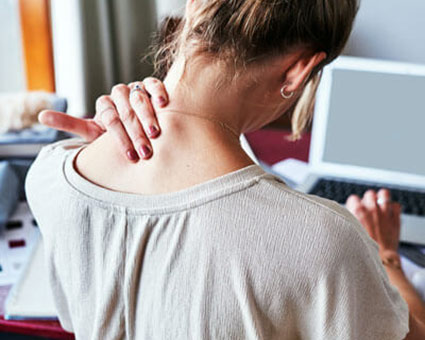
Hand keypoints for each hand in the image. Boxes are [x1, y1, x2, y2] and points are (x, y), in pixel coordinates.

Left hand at [38, 77, 168, 161]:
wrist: (137, 128)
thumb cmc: (113, 136)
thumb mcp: (91, 132)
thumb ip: (70, 124)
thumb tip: (40, 116)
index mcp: (103, 106)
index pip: (110, 119)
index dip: (119, 138)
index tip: (129, 156)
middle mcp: (118, 94)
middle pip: (126, 111)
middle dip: (136, 133)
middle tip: (145, 152)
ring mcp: (134, 88)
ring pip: (139, 98)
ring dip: (148, 116)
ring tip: (156, 133)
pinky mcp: (149, 85)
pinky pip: (153, 84)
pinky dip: (158, 92)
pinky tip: (164, 105)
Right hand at [346, 189, 401, 254]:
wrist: (379, 258)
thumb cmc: (362, 248)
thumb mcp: (349, 231)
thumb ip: (349, 220)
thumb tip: (346, 215)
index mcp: (357, 211)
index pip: (353, 198)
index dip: (354, 205)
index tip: (355, 210)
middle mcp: (371, 209)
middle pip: (369, 194)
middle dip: (368, 200)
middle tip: (368, 209)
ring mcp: (384, 212)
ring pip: (384, 194)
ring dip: (381, 198)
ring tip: (379, 205)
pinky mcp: (395, 218)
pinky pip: (396, 205)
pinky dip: (393, 208)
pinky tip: (389, 213)